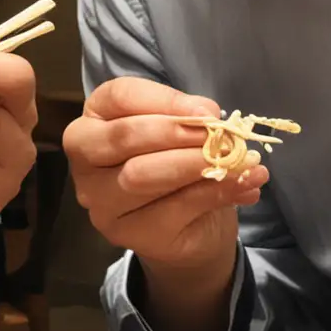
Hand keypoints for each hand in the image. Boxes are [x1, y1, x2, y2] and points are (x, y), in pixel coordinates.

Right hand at [63, 78, 266, 330]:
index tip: (208, 111)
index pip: (118, 96)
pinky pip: (171, 209)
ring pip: (141, 176)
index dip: (165, 99)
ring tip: (238, 159)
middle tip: (221, 134)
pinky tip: (244, 185)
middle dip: (176, 132)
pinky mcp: (127, 234)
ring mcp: (101, 202)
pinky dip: (214, 192)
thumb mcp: (182, 133)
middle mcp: (86, 162)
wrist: (189, 229)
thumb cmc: (176, 165)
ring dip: (195, 164)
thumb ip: (188, 119)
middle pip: (122, 136)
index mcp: (93, 122)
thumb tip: (209, 116)